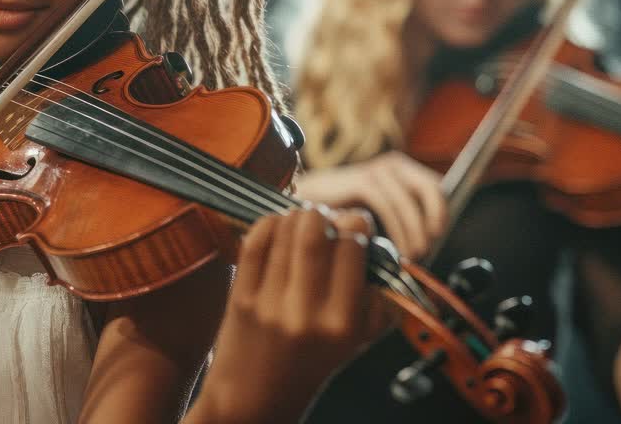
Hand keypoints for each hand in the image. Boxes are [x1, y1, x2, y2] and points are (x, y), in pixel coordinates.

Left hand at [195, 208, 387, 423]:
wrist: (250, 406)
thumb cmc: (303, 376)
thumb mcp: (351, 348)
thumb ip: (373, 308)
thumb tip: (378, 259)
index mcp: (341, 324)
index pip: (353, 249)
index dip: (356, 226)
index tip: (355, 226)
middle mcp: (306, 312)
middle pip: (316, 232)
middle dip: (324, 215)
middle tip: (326, 220)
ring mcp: (270, 302)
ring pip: (285, 231)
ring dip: (297, 216)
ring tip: (303, 223)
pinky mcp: (241, 298)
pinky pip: (255, 243)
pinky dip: (268, 225)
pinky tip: (277, 229)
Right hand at [296, 151, 445, 259]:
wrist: (309, 203)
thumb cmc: (347, 212)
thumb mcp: (383, 211)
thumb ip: (406, 218)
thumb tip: (431, 242)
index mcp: (402, 169)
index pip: (435, 187)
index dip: (441, 213)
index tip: (436, 238)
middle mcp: (393, 165)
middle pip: (430, 188)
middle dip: (433, 220)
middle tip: (427, 247)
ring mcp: (377, 171)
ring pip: (408, 202)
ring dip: (414, 232)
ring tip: (411, 256)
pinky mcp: (362, 182)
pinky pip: (388, 206)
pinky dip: (397, 230)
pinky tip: (395, 249)